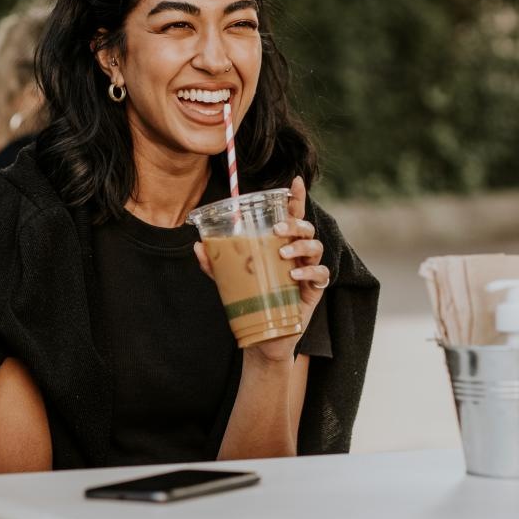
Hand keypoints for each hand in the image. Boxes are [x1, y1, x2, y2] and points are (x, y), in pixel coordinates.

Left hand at [196, 175, 325, 363]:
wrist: (265, 337)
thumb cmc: (252, 301)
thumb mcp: (230, 280)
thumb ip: (216, 263)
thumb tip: (197, 246)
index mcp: (281, 244)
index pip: (292, 215)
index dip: (296, 197)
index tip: (294, 181)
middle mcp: (297, 254)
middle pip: (306, 227)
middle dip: (294, 223)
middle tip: (277, 230)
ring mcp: (307, 271)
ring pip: (316, 247)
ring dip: (301, 246)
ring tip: (283, 253)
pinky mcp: (314, 290)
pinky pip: (321, 274)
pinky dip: (310, 272)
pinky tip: (294, 276)